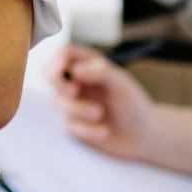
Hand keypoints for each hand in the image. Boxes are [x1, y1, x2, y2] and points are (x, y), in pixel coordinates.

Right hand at [46, 43, 156, 159]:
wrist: (142, 137)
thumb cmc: (133, 104)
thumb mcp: (121, 84)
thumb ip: (99, 72)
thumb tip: (74, 70)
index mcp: (88, 64)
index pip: (64, 54)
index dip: (58, 59)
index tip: (62, 68)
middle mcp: (76, 81)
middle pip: (49, 75)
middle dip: (58, 83)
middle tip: (74, 91)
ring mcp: (72, 103)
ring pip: (57, 102)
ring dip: (77, 108)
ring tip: (99, 113)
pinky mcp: (73, 125)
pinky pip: (68, 125)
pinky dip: (86, 129)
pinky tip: (104, 131)